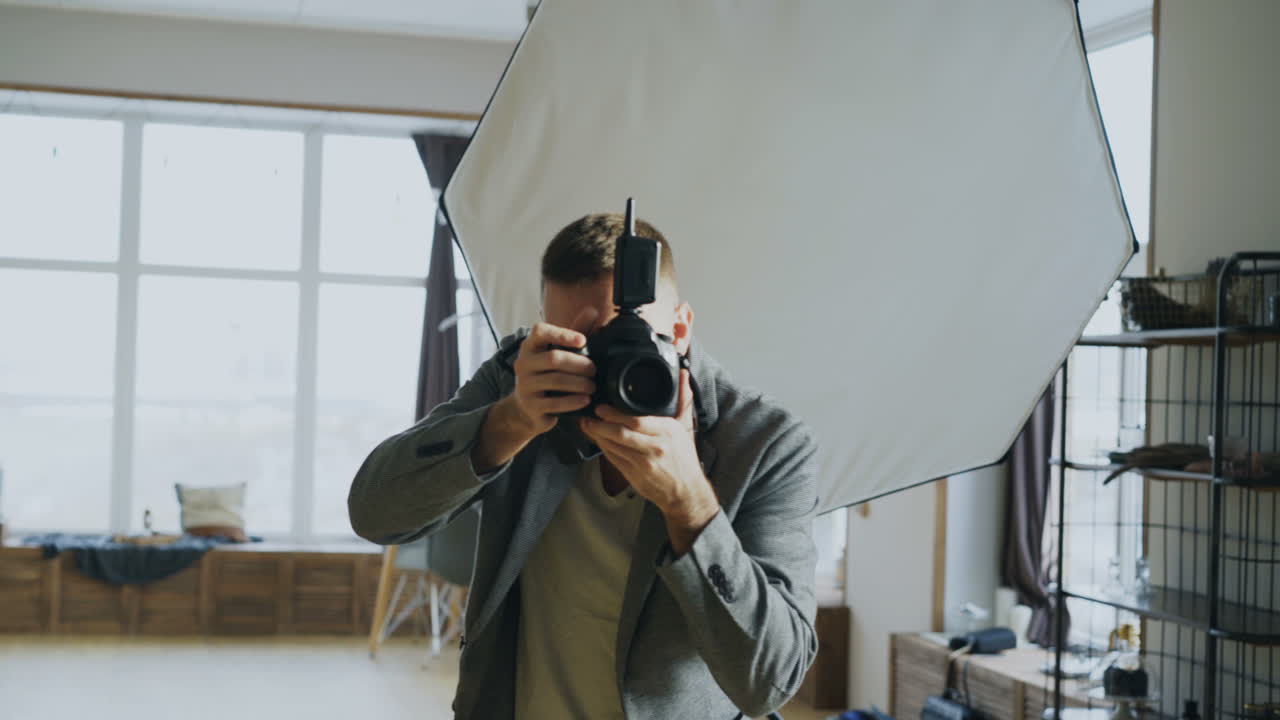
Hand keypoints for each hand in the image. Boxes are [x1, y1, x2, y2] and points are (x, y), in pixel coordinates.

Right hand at [507, 308, 598, 436]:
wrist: (526, 408)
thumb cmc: (546, 374)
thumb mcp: (559, 351)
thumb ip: (575, 331)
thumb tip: (592, 311)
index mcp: (530, 346)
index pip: (540, 331)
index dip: (562, 334)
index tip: (583, 341)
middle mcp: (523, 363)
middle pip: (554, 358)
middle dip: (579, 364)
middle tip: (594, 369)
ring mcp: (524, 385)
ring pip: (556, 380)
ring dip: (579, 383)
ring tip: (592, 386)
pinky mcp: (530, 405)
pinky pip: (554, 403)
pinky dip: (573, 401)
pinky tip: (585, 399)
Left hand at [579, 368, 718, 549]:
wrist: (685, 491)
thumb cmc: (684, 457)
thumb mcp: (686, 427)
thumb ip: (683, 399)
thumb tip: (684, 374)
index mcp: (668, 432)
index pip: (637, 421)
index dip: (615, 414)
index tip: (602, 407)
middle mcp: (655, 448)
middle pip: (621, 433)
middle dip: (601, 423)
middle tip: (588, 414)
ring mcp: (644, 464)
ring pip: (614, 446)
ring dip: (597, 435)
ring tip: (586, 424)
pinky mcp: (634, 476)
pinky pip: (613, 459)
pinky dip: (602, 448)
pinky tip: (596, 439)